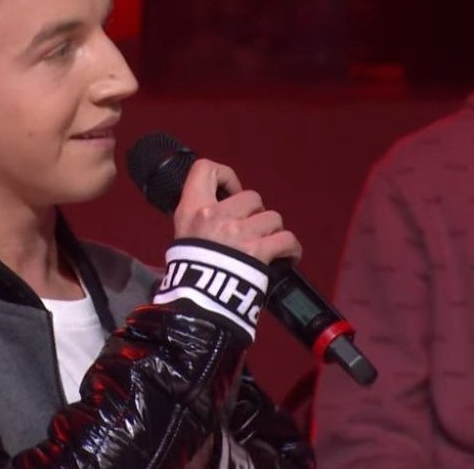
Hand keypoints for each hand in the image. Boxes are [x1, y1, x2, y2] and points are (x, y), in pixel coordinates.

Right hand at [173, 159, 301, 265]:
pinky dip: (290, 249)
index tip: (230, 193)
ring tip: (266, 247)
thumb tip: (221, 207)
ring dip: (272, 232)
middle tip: (250, 231)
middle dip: (255, 213)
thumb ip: (199, 217)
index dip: (226, 177)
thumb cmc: (188, 273)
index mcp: (192, 208)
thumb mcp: (182, 236)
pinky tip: (287, 257)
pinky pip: (286, 239)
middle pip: (251, 196)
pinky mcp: (258, 250)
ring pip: (272, 217)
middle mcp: (215, 214)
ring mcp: (237, 231)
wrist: (196, 304)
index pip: (206, 168)